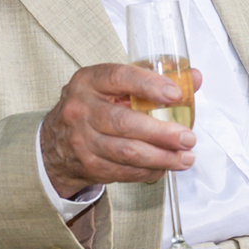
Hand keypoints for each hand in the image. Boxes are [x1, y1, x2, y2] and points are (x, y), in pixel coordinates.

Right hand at [41, 62, 204, 196]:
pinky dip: (149, 170)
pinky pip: (124, 171)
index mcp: (89, 81)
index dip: (149, 85)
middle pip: (125, 123)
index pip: (119, 77)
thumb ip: (154, 79)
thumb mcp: (114, 86)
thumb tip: (193, 77)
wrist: (54, 143)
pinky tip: (164, 166)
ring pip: (126, 152)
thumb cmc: (93, 108)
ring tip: (185, 158)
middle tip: (188, 138)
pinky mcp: (88, 165)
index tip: (176, 95)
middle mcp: (81, 109)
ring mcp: (82, 140)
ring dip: (161, 157)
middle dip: (162, 133)